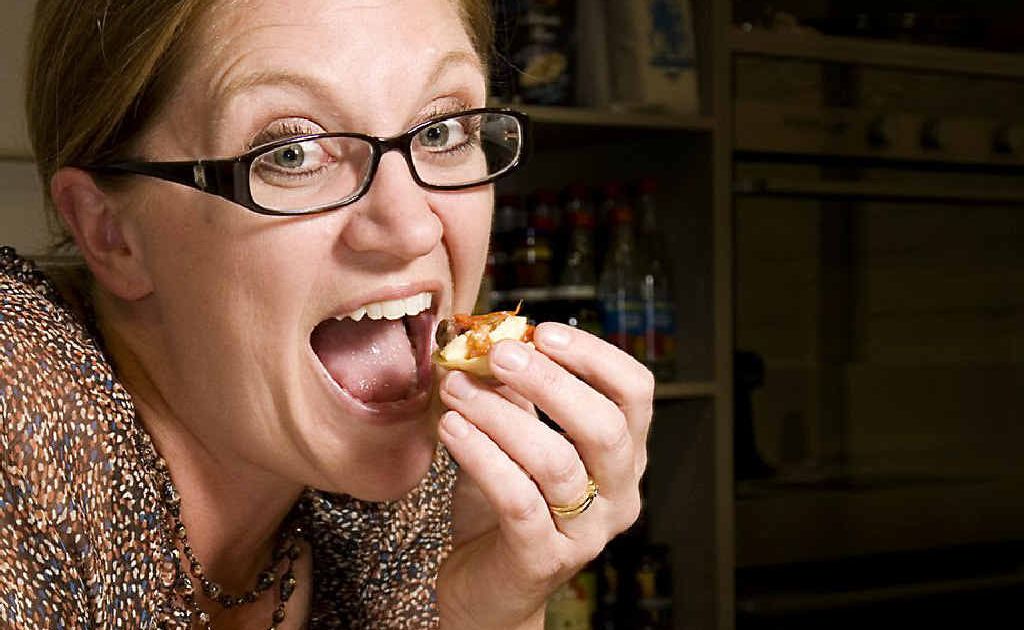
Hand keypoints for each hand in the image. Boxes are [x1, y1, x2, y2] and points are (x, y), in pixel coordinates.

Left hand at [436, 322, 653, 628]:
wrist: (485, 589)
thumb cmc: (504, 508)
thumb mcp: (513, 440)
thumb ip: (514, 395)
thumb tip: (492, 340)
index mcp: (624, 456)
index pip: (636, 393)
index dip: (595, 356)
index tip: (544, 331)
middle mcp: (619, 495)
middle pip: (605, 427)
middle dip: (549, 381)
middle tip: (498, 354)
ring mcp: (586, 532)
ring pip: (556, 461)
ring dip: (500, 415)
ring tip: (456, 388)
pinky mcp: (543, 559)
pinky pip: (518, 499)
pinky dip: (481, 456)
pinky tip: (451, 428)